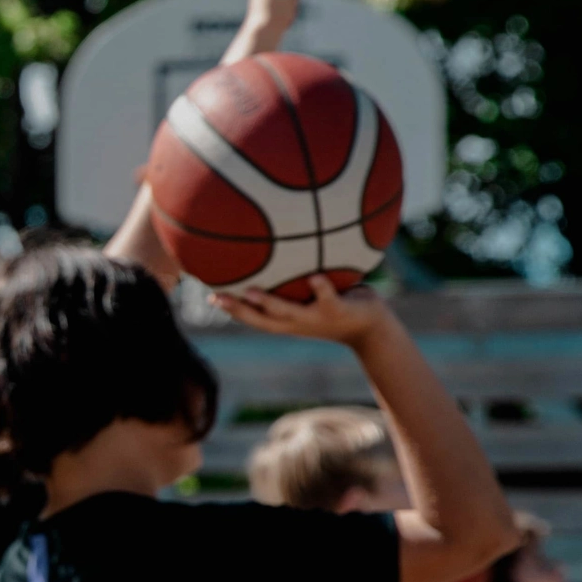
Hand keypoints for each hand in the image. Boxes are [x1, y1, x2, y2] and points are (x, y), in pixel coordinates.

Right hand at [210, 275, 395, 349]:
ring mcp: (317, 318)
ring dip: (268, 303)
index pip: (253, 317)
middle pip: (261, 319)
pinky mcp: (338, 310)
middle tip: (216, 297)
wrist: (372, 329)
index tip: (210, 296)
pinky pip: (328, 298)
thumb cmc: (337, 306)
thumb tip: (281, 251)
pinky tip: (314, 277)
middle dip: (237, 310)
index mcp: (288, 321)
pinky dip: (321, 288)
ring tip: (249, 291)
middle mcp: (298, 323)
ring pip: (288, 312)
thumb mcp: (313, 298)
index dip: (231, 309)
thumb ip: (295, 283)